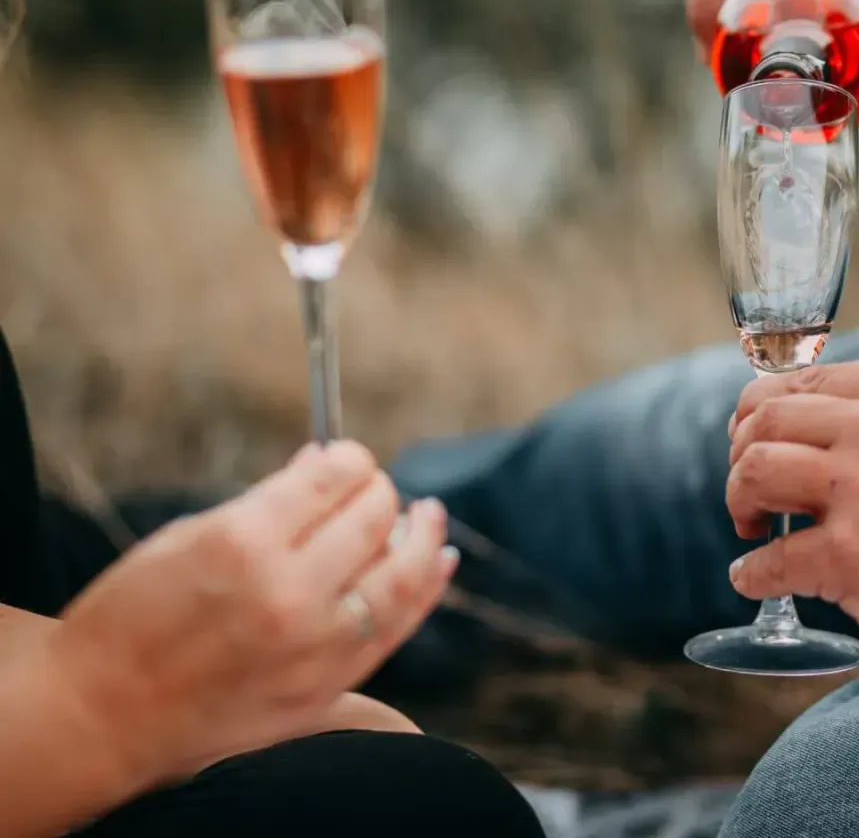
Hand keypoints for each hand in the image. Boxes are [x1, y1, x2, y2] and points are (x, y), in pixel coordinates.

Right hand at [44, 441, 456, 788]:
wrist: (101, 715)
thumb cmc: (131, 618)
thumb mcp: (185, 538)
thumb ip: (266, 503)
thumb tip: (326, 463)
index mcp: (243, 541)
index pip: (332, 478)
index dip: (349, 460)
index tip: (348, 458)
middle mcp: (286, 592)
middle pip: (373, 520)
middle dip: (380, 492)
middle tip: (375, 487)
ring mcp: (312, 645)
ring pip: (401, 574)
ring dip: (423, 535)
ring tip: (429, 514)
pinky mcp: (325, 685)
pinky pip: (397, 627)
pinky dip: (428, 588)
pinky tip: (441, 559)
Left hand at [726, 360, 858, 700]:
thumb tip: (815, 419)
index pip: (806, 378)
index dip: (763, 410)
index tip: (755, 436)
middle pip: (768, 417)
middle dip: (741, 451)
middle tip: (750, 489)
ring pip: (755, 471)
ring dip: (739, 500)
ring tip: (754, 526)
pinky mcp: (852, 557)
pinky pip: (771, 559)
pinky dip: (751, 572)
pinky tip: (755, 579)